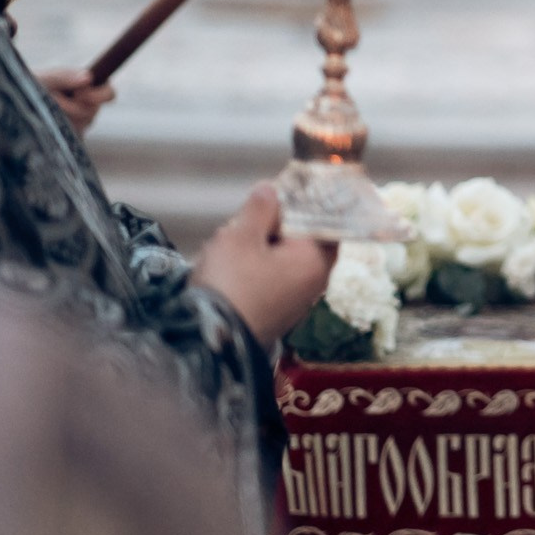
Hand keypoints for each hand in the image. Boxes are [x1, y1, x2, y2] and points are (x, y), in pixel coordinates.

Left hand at [38, 67, 115, 133]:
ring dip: (61, 116)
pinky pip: (71, 137)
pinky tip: (48, 120)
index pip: (109, 94)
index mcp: (90, 87)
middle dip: (72, 107)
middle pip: (93, 112)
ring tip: (45, 107)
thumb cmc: (33, 85)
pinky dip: (57, 128)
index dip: (99, 96)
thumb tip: (87, 78)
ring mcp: (80, 124)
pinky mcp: (70, 137)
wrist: (16, 103)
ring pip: (80, 125)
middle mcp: (88, 106)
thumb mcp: (48, 78)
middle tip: (53, 100)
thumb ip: (66, 77)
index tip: (80, 94)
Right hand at [191, 185, 338, 343]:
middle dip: (274, 226)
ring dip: (259, 248)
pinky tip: (229, 270)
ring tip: (230, 246)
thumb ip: (260, 209)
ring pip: (283, 259)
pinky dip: (254, 270)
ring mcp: (298, 300)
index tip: (278, 192)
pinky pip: (272, 280)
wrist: (211, 344)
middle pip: (302, 238)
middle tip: (246, 221)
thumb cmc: (230, 285)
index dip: (301, 202)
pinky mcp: (278, 314)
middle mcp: (315, 280)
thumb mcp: (241, 236)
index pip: (323, 218)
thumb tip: (271, 191)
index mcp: (317, 258)